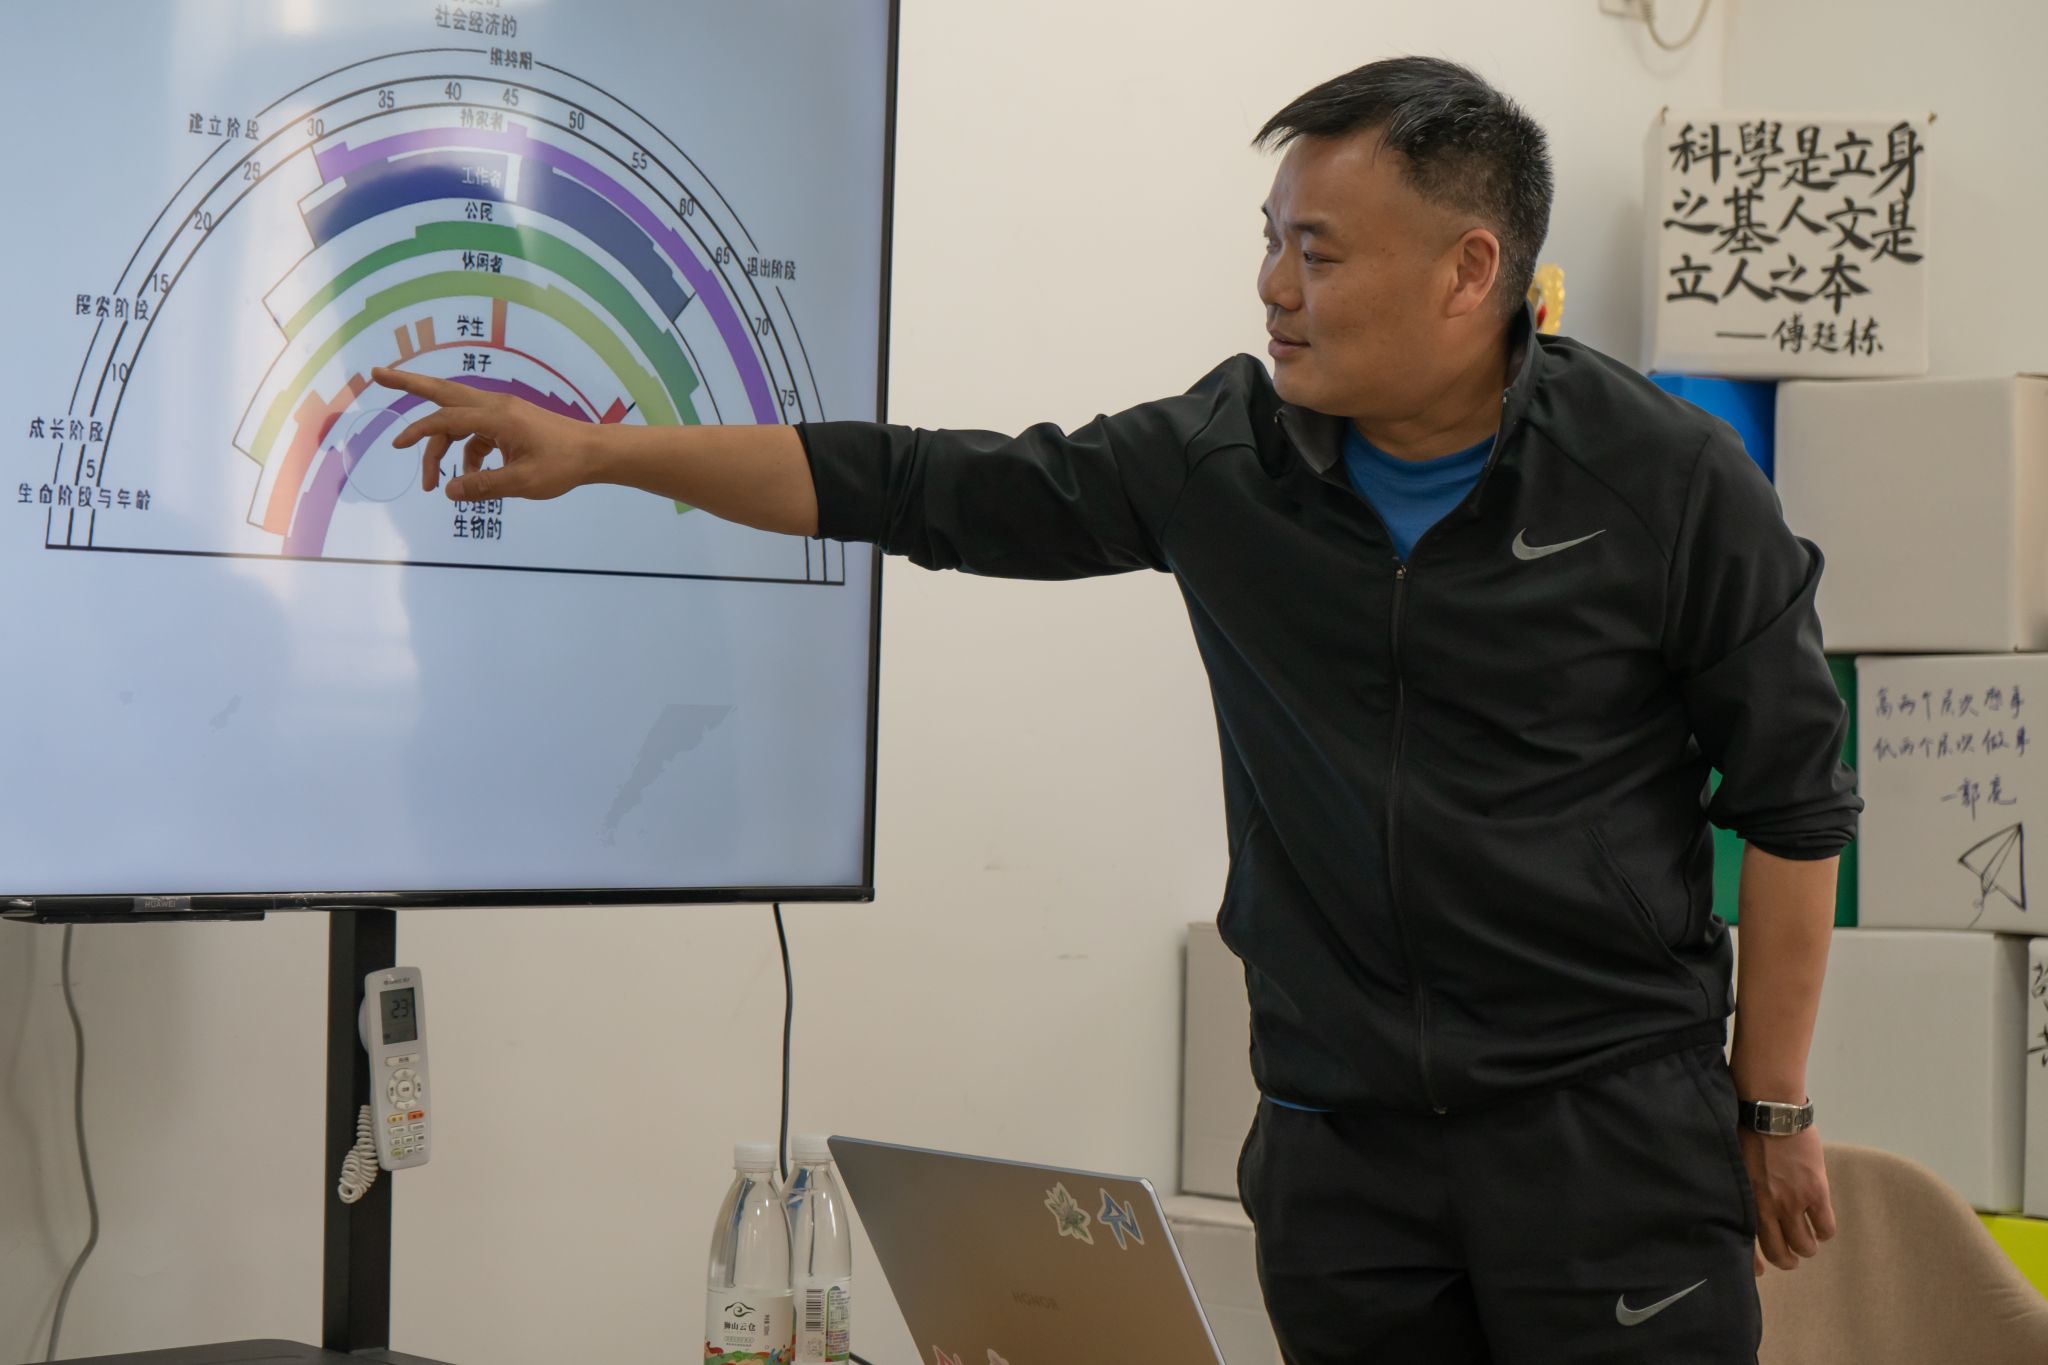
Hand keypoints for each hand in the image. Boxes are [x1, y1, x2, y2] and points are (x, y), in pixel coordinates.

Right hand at [371, 366, 600, 501]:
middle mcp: (495, 406)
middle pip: (442, 392)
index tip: (398, 446)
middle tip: (376, 374)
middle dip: (408, 383)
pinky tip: (469, 476)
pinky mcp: (508, 421)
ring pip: (457, 419)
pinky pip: (475, 432)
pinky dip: (466, 451)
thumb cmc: (563, 465)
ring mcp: (502, 412)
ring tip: (433, 482)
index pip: (446, 420)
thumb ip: (483, 486)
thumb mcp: (522, 483)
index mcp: (496, 416)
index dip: (419, 433)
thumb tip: (448, 491)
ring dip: (441, 446)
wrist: (594, 452)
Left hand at [1740, 1124, 1835, 1275]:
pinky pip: (1826, 1227)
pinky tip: (1821, 1225)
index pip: (1747, 1246)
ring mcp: (1793, 1203)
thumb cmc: (1745, 1131)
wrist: (1770, 1112)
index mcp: (1744, 1202)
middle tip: (1791, 1257)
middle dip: (1787, 1259)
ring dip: (1808, 1246)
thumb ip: (1740, 1189)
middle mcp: (1767, 1209)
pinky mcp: (1816, 1193)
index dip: (1755, 1265)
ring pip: (1806, 1245)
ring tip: (1808, 1240)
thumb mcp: (1733, 1165)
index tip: (1759, 1271)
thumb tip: (1742, 1202)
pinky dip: (1824, 1231)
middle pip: (1780, 1252)